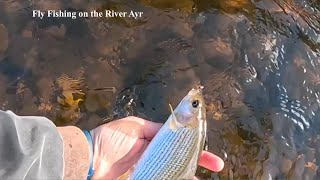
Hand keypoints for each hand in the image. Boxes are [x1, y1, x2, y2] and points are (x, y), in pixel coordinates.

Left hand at [90, 116, 223, 179]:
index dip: (195, 145)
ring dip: (187, 174)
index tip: (210, 151)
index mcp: (153, 139)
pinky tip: (185, 179)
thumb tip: (175, 126)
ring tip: (198, 178)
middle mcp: (154, 154)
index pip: (179, 141)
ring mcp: (150, 169)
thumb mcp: (135, 127)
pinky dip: (174, 178)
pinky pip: (163, 178)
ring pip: (174, 172)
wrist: (90, 160)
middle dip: (198, 162)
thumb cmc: (111, 139)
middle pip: (180, 159)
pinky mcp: (145, 178)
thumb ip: (156, 128)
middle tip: (216, 166)